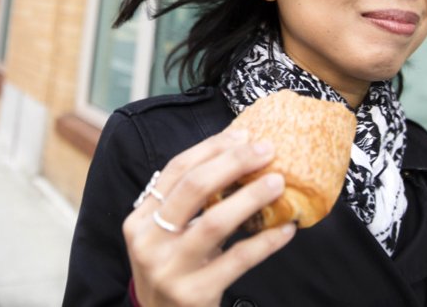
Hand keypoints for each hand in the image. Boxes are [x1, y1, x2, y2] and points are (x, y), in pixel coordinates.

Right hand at [123, 129, 295, 306]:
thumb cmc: (173, 268)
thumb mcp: (168, 234)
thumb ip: (191, 201)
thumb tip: (239, 155)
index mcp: (141, 219)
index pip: (176, 169)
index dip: (211, 147)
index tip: (243, 135)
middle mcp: (149, 241)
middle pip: (193, 187)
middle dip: (233, 162)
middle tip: (266, 150)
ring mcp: (169, 269)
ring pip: (214, 222)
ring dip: (251, 197)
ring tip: (278, 182)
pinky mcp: (194, 294)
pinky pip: (237, 260)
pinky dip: (265, 242)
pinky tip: (286, 228)